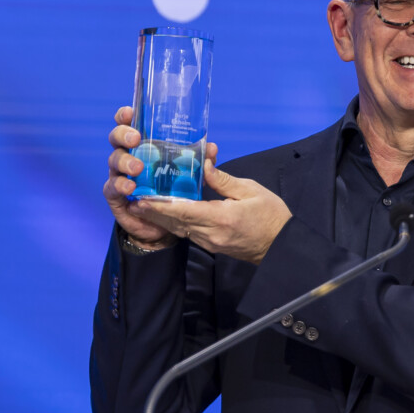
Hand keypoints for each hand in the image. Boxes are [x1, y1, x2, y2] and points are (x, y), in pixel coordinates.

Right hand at [102, 106, 201, 249]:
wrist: (160, 224)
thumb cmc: (171, 191)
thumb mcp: (187, 173)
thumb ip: (198, 160)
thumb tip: (211, 148)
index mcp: (141, 145)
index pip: (129, 124)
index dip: (126, 116)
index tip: (131, 112)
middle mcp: (127, 156)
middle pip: (116, 138)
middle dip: (123, 135)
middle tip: (136, 139)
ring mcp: (118, 174)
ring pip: (114, 161)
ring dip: (125, 162)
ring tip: (137, 169)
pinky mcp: (115, 195)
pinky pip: (112, 187)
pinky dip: (120, 185)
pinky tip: (130, 187)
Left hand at [128, 149, 291, 264]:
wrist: (281, 246)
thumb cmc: (271, 216)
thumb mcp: (250, 191)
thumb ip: (223, 180)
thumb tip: (204, 166)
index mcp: (221, 219)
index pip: (184, 211)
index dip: (160, 205)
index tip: (141, 198)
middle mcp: (211, 234)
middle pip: (175, 222)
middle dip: (152, 212)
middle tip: (132, 201)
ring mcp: (210, 242)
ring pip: (179, 229)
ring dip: (160, 218)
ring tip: (141, 205)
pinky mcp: (212, 245)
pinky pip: (187, 233)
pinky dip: (173, 223)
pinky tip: (164, 213)